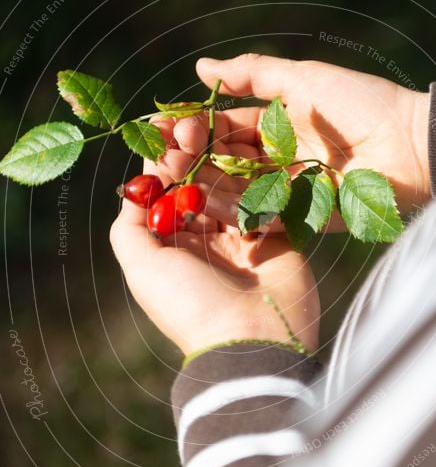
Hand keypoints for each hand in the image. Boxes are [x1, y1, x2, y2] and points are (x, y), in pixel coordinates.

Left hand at [109, 120, 319, 356]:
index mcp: (173, 250)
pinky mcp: (275, 235)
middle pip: (198, 187)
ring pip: (230, 187)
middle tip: (188, 127)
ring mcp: (242, 238)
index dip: (162, 167)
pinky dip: (254, 176)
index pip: (165, 198)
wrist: (253, 339)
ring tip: (211, 133)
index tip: (161, 134)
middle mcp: (206, 242)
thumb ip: (129, 228)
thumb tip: (133, 190)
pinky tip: (247, 149)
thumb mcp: (142, 269)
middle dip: (191, 157)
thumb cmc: (190, 305)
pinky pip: (264, 198)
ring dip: (220, 161)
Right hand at [175, 53, 430, 218]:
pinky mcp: (302, 216)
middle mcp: (278, 156)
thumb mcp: (303, 78)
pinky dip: (234, 211)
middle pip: (224, 160)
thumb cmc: (360, 103)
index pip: (224, 125)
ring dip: (205, 184)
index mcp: (278, 122)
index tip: (161, 126)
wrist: (409, 144)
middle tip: (162, 156)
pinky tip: (204, 204)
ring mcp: (288, 188)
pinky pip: (261, 216)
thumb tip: (201, 67)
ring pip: (236, 189)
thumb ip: (252, 75)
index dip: (193, 126)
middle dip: (192, 158)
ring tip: (174, 179)